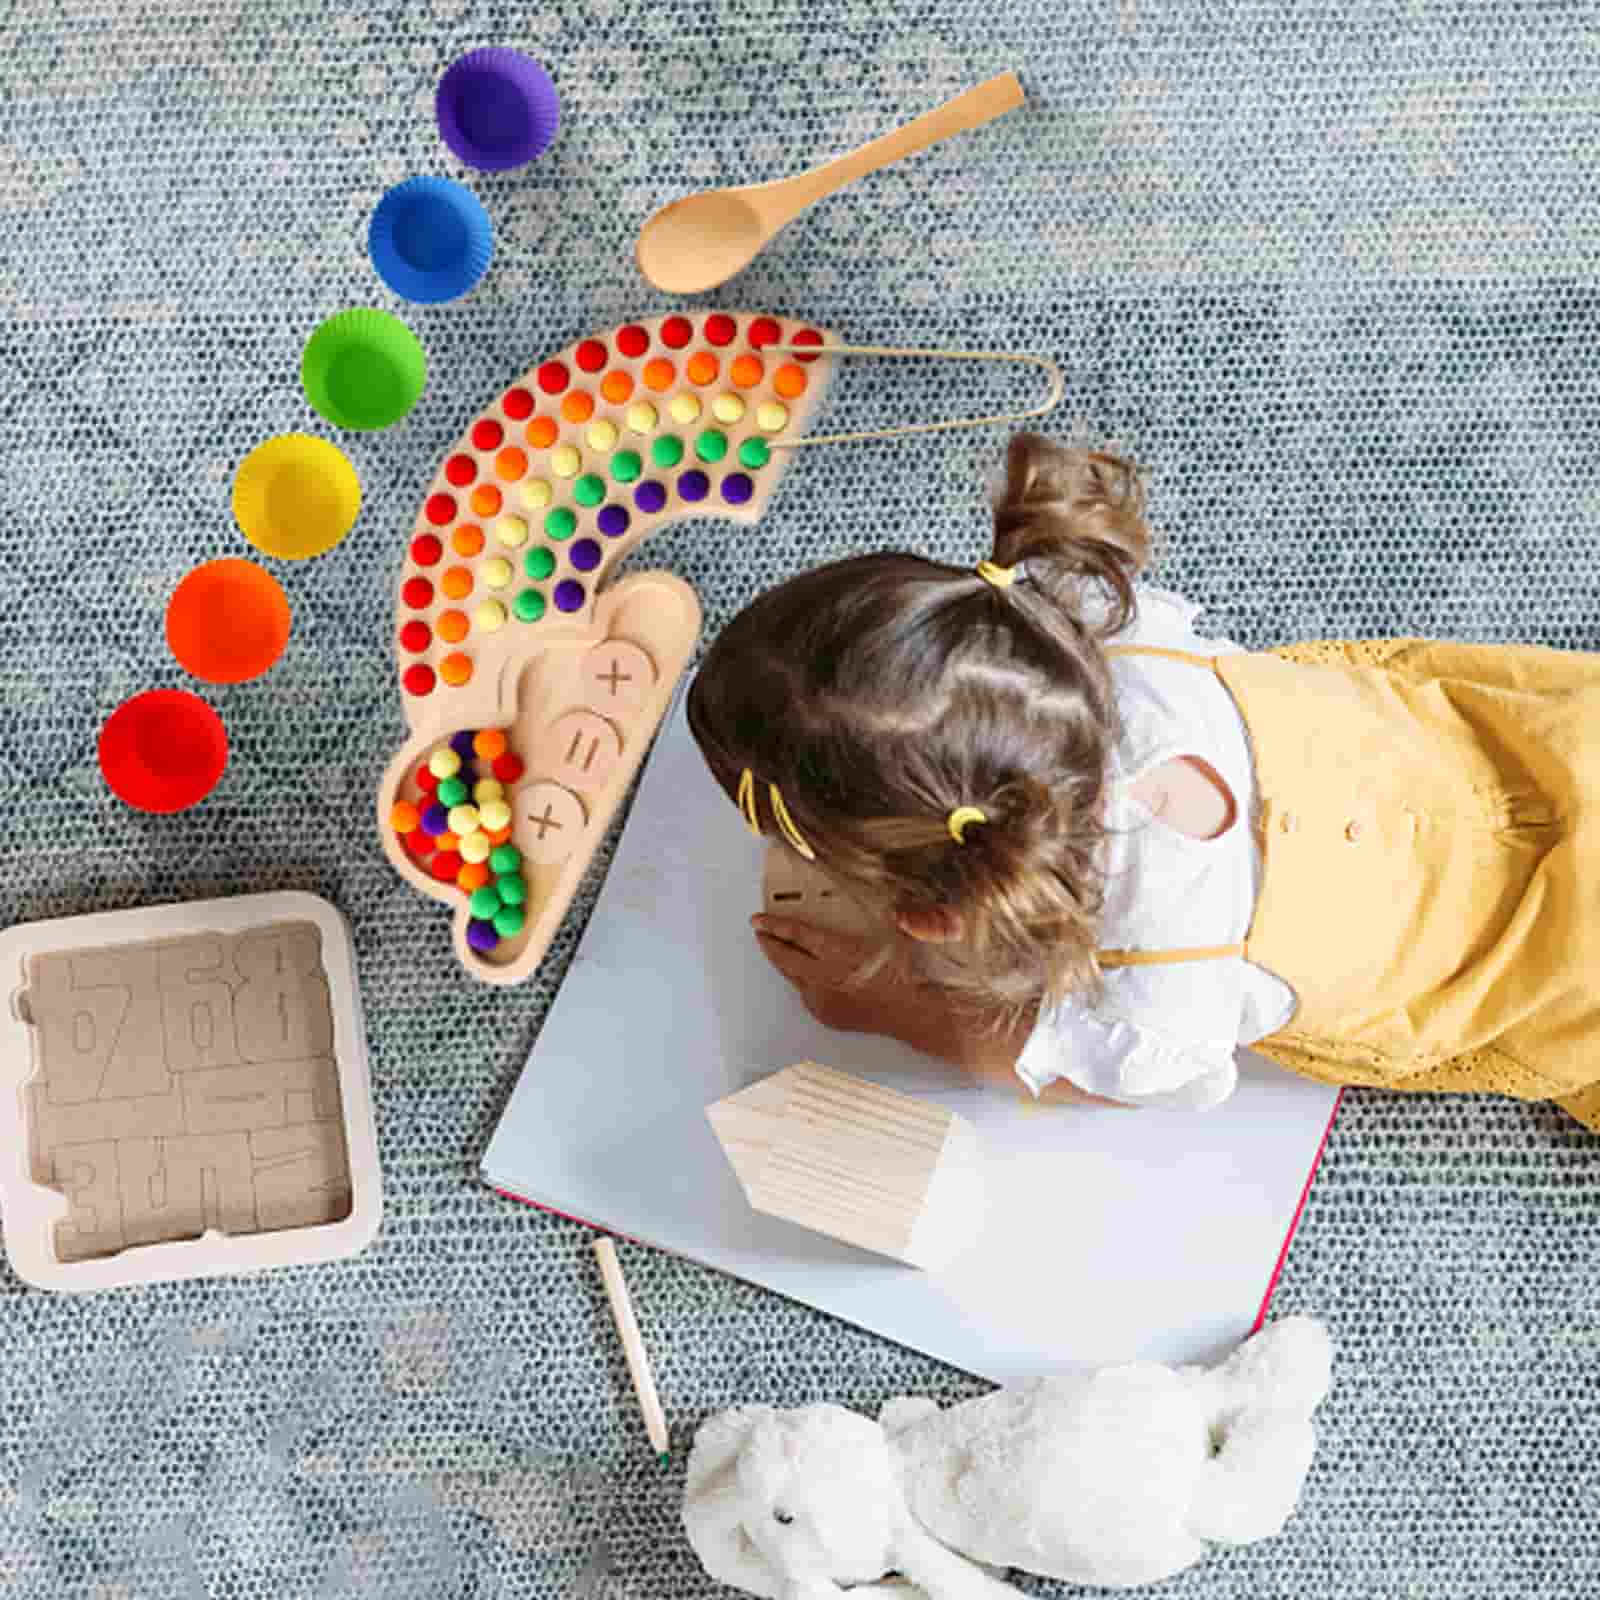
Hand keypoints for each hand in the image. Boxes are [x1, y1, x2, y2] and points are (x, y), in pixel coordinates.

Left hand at [750, 914, 903, 1035]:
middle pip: (785, 958)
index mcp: (837, 953)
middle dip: (768, 943)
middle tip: (760, 931)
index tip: (759, 920)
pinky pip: (805, 993)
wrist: (908, 1012)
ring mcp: (822, 998)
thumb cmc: (901, 975)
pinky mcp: (824, 1013)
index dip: (775, 926)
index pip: (797, 935)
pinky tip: (803, 974)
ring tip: (775, 949)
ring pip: (792, 977)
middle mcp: (824, 977)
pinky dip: (801, 980)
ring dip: (781, 962)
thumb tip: (887, 903)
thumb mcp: (892, 934)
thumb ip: (883, 916)